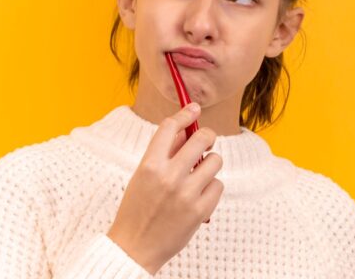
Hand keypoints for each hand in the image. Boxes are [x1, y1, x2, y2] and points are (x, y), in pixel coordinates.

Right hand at [106, 103, 223, 274]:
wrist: (135, 246)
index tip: (193, 108)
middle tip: (205, 141)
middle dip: (207, 136)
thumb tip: (185, 130)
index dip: (184, 114)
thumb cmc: (137, 208)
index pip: (170, 127)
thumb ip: (163, 152)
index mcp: (149, 164)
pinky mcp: (201, 211)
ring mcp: (186, 194)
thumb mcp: (142, 175)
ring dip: (210, 163)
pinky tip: (200, 193)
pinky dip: (212, 186)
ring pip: (215, 161)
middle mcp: (169, 176)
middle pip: (201, 139)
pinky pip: (218, 184)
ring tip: (200, 173)